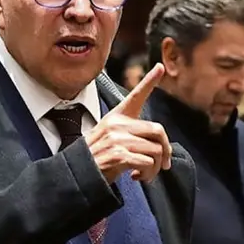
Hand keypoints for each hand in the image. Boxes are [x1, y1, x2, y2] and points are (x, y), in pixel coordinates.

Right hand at [85, 63, 171, 182]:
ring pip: (156, 150)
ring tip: (145, 173)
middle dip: (165, 151)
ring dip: (156, 168)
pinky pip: (148, 163)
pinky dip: (147, 174)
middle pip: (158, 131)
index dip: (149, 81)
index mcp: (116, 117)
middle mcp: (117, 125)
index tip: (160, 67)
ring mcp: (117, 139)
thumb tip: (160, 146)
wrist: (77, 174)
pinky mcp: (118, 154)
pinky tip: (135, 176)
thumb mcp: (110, 138)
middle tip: (163, 164)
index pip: (135, 96)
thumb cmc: (97, 158)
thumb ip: (131, 134)